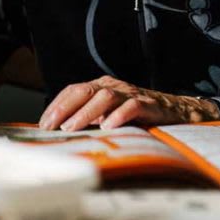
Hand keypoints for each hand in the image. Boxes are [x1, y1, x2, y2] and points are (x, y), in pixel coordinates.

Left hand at [38, 75, 218, 130]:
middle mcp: (114, 86)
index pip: (73, 90)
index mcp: (101, 86)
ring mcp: (131, 94)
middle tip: (51, 126)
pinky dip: (118, 116)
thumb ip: (89, 119)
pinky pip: (131, 106)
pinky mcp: (148, 104)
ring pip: (104, 97)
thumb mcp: (109, 115)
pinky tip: (108, 127)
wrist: (177, 113)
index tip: (43, 123)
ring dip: (85, 114)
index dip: (56, 105)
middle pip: (84, 91)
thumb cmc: (138, 117)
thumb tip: (60, 133)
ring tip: (72, 129)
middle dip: (64, 108)